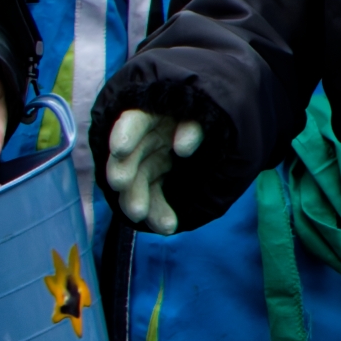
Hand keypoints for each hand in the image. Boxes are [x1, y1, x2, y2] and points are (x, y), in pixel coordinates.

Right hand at [100, 106, 193, 235]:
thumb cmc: (206, 114)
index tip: (119, 149)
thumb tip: (182, 146)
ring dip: (141, 202)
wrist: (221, 123)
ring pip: (139, 183)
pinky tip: (166, 226)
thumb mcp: (204, 115)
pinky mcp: (156, 177)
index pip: (134, 121)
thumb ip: (194, 126)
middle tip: (134, 205)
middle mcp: (145, 138)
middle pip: (130, 160)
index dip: (125, 133)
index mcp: (152, 114)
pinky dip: (158, 212)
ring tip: (153, 221)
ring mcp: (149, 159)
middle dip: (129, 181)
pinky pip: (154, 196)